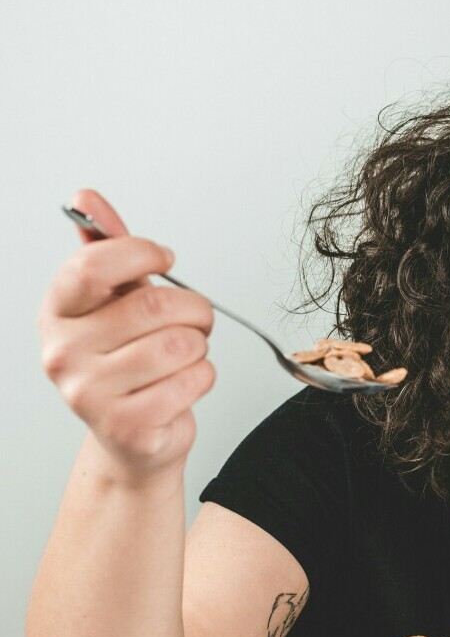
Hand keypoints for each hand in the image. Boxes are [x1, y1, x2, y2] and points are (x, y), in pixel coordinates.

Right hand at [38, 189, 215, 484]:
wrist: (132, 438)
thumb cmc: (127, 364)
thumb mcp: (115, 303)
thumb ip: (108, 251)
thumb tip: (87, 198)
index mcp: (58, 313)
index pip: (95, 265)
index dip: (143, 253)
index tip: (166, 259)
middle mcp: (64, 352)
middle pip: (154, 306)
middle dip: (195, 309)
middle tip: (198, 318)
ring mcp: (90, 394)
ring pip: (180, 346)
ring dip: (201, 347)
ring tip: (187, 354)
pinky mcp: (127, 426)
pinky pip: (193, 381)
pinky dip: (204, 378)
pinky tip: (185, 384)